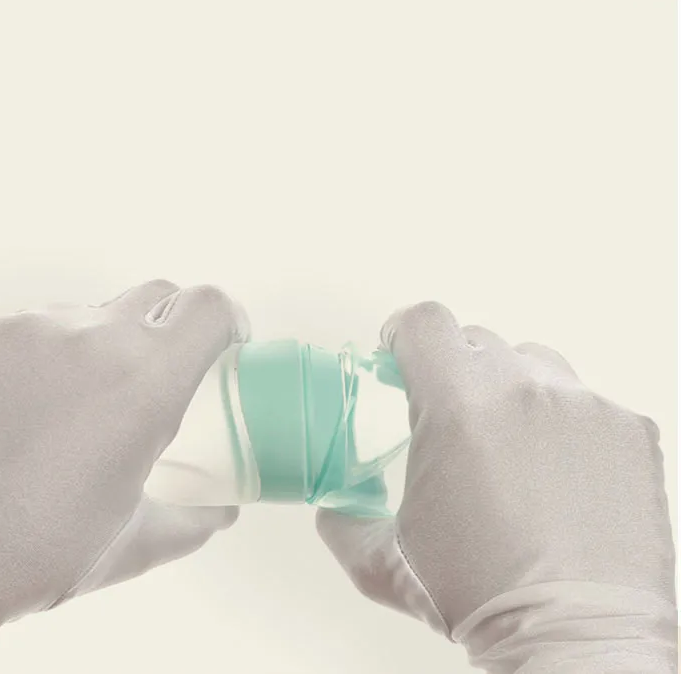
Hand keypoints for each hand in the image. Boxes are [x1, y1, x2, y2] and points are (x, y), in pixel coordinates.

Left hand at [0, 280, 248, 673]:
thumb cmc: (30, 550)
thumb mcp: (132, 544)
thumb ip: (192, 522)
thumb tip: (219, 515)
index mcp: (147, 382)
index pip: (208, 306)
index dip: (224, 319)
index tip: (222, 342)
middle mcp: (94, 336)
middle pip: (154, 296)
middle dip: (165, 329)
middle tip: (148, 379)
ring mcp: (29, 326)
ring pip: (85, 317)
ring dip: (91, 350)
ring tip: (63, 411)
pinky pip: (23, 329)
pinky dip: (32, 359)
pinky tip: (12, 409)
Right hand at [317, 302, 676, 672]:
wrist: (574, 641)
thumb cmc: (481, 599)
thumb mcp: (382, 565)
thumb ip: (343, 521)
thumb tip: (334, 505)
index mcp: (457, 406)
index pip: (425, 323)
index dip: (404, 334)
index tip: (401, 353)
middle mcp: (523, 389)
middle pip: (477, 342)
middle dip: (455, 371)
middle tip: (454, 418)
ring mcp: (584, 406)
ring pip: (535, 365)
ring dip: (512, 389)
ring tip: (512, 443)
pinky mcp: (629, 430)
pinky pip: (585, 402)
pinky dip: (565, 424)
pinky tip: (560, 474)